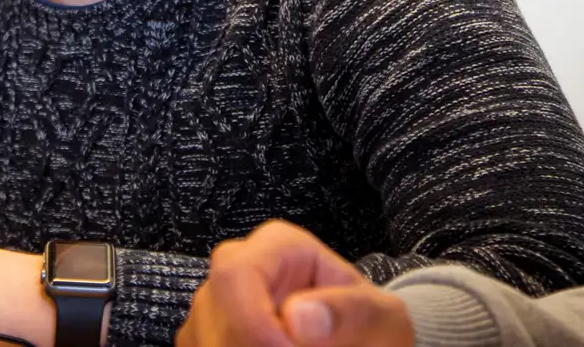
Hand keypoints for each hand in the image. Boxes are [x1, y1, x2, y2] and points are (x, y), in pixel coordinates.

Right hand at [176, 221, 411, 346]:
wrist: (362, 343)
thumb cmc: (369, 326)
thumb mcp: (380, 319)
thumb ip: (349, 313)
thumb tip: (297, 317)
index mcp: (277, 246)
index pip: (235, 274)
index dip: (253, 324)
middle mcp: (235, 269)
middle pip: (215, 316)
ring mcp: (212, 307)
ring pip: (203, 341)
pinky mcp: (203, 339)